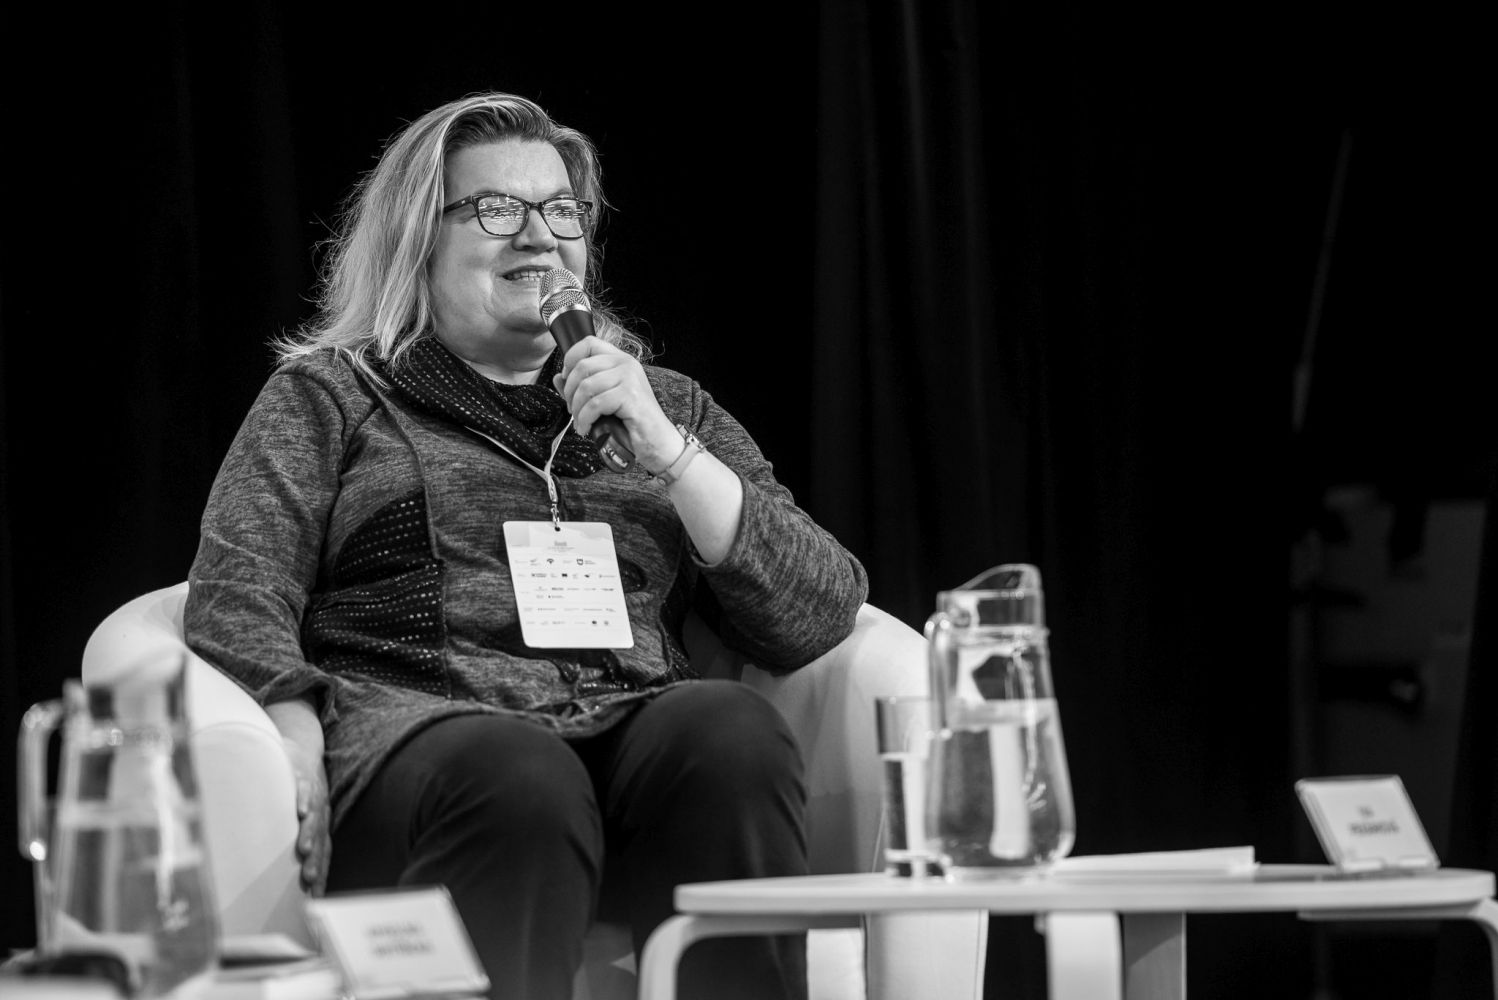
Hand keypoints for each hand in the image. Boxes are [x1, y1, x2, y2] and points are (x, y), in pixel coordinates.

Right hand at [280, 735, 331, 895]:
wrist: (304, 748)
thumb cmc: (299, 789)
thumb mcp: (300, 816)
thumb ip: (293, 841)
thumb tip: (279, 874)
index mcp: (321, 824)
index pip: (323, 852)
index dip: (320, 873)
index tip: (313, 896)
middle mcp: (320, 811)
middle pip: (319, 839)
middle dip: (314, 860)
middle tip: (307, 880)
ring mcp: (313, 793)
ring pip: (314, 815)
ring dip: (309, 832)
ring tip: (303, 850)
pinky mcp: (302, 774)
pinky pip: (304, 786)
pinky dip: (304, 797)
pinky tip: (301, 810)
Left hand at [553, 337, 681, 471]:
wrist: (658, 443)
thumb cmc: (633, 423)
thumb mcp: (604, 401)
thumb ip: (581, 388)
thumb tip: (557, 378)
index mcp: (621, 360)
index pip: (588, 343)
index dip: (570, 359)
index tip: (566, 379)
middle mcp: (626, 364)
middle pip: (582, 366)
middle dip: (570, 392)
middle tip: (572, 410)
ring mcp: (630, 378)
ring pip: (586, 386)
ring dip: (577, 409)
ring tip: (580, 423)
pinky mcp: (630, 396)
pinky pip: (595, 404)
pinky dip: (585, 420)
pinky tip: (587, 429)